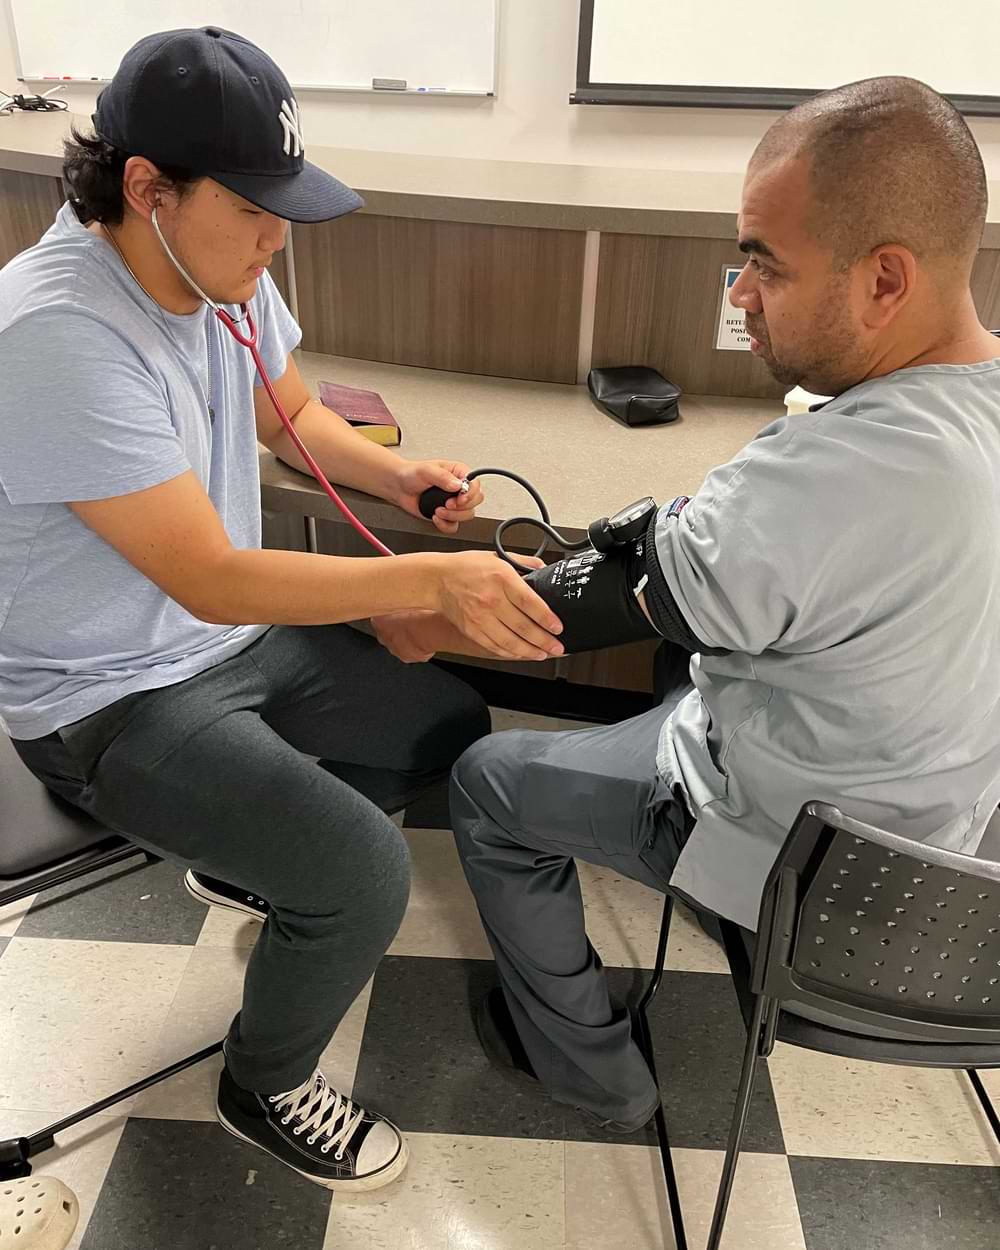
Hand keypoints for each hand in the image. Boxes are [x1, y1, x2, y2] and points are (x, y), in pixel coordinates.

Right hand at [372, 554, 547, 663]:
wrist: (436, 579)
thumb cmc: (466, 567)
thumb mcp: (497, 556)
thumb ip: (522, 562)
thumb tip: (542, 569)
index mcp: (501, 578)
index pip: (530, 603)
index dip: (547, 618)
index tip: (558, 627)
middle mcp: (491, 600)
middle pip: (523, 626)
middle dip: (544, 640)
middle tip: (557, 647)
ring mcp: (480, 618)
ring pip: (510, 641)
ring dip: (530, 651)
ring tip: (543, 654)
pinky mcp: (472, 630)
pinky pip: (495, 646)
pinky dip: (511, 653)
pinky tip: (522, 653)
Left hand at [395, 460, 484, 533]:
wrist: (399, 487)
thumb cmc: (412, 475)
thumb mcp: (426, 470)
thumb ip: (443, 476)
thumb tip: (458, 485)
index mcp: (459, 474)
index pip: (475, 485)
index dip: (470, 494)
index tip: (459, 499)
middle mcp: (459, 489)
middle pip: (475, 501)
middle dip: (462, 507)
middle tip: (447, 504)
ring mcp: (454, 504)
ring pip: (467, 515)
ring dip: (453, 516)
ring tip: (438, 510)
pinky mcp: (447, 516)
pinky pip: (454, 526)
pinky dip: (445, 525)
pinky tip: (436, 517)